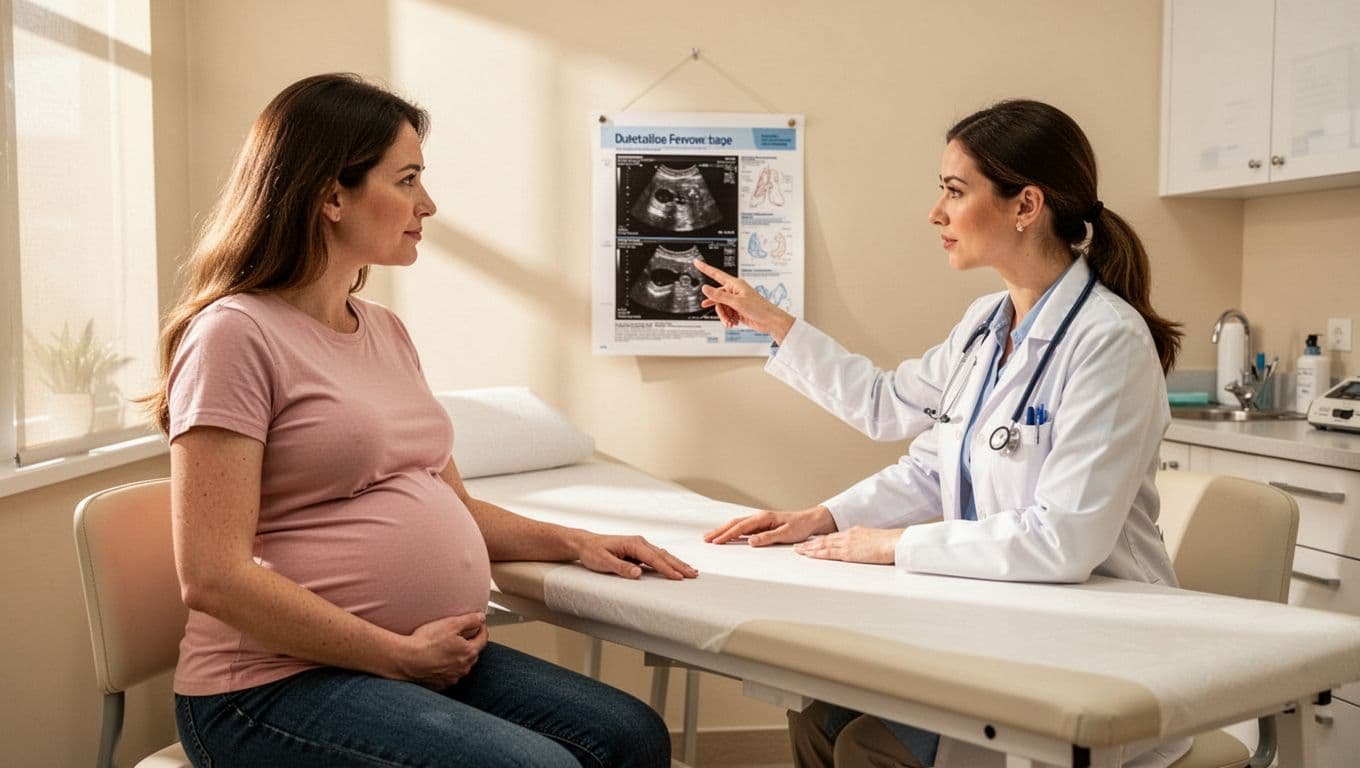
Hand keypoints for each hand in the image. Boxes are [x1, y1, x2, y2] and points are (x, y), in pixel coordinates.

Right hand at [398, 611, 487, 688]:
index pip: (482, 639)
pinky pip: (448, 674)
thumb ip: (469, 620)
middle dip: (470, 643)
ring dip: (458, 657)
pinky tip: (437, 660)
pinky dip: (447, 667)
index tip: (479, 624)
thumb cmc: (426, 643)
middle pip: (473, 653)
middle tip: (463, 634)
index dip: (482, 629)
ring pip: (461, 665)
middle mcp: (463, 668)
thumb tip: (481, 618)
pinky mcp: (440, 684)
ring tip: (448, 648)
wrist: (406, 660)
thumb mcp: (450, 624)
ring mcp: (452, 678)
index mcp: (468, 653)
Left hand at [576, 534, 698, 579]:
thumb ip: (621, 568)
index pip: (654, 558)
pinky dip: (668, 562)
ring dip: (677, 563)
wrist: (585, 543)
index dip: (667, 569)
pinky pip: (657, 557)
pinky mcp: (638, 551)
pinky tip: (676, 567)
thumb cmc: (592, 552)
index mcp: (633, 544)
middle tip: (693, 574)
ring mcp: (640, 546)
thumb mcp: (603, 562)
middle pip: (664, 555)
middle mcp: (640, 542)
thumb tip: (638, 573)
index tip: (678, 578)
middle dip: (679, 565)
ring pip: (663, 555)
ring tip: (691, 571)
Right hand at [692, 260, 796, 343]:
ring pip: (721, 307)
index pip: (716, 274)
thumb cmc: (758, 308)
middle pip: (717, 298)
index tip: (696, 262)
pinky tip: (733, 323)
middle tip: (725, 317)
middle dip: (720, 310)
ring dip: (724, 316)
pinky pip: (726, 313)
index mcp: (735, 284)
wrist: (769, 321)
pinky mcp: (737, 309)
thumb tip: (705, 288)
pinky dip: (728, 319)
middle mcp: (734, 291)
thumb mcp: (736, 302)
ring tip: (731, 322)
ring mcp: (736, 300)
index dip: (705, 268)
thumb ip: (719, 296)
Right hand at [704, 506, 835, 545]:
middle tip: (705, 538)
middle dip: (719, 531)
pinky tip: (726, 536)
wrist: (810, 521)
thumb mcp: (786, 534)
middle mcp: (759, 517)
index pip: (741, 527)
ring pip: (737, 525)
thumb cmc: (800, 526)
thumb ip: (768, 538)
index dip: (727, 534)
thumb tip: (751, 542)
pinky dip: (732, 532)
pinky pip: (743, 528)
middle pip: (734, 523)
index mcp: (763, 518)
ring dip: (723, 530)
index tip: (716, 541)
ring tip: (711, 537)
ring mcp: (760, 521)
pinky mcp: (762, 526)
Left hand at [793, 526, 902, 564]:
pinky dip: (817, 553)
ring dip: (809, 548)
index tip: (812, 542)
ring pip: (823, 545)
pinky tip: (809, 555)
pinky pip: (829, 553)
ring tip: (798, 550)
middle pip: (825, 539)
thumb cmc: (890, 543)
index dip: (822, 539)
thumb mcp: (875, 540)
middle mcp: (848, 536)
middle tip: (799, 546)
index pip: (834, 536)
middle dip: (810, 543)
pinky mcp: (848, 552)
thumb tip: (865, 548)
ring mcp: (847, 543)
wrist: (894, 542)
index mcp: (855, 532)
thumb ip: (866, 544)